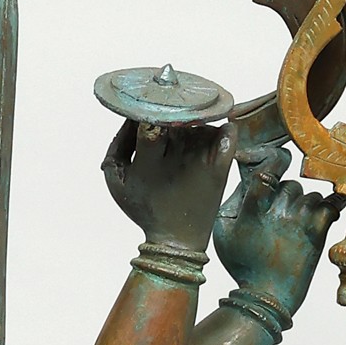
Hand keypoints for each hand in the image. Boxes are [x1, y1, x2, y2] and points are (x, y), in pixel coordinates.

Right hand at [102, 119, 236, 253]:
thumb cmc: (144, 205)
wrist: (176, 238)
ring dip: (193, 118)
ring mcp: (202, 159)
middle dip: (172, 110)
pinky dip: (224, 125)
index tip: (149, 105)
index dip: (150, 108)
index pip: (151, 121)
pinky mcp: (221, 165)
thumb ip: (117, 145)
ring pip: (199, 119)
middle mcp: (177, 157)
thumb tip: (131, 113)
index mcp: (148, 163)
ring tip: (185, 129)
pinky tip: (214, 129)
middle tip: (169, 111)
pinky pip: (229, 131)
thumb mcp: (116, 180)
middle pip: (177, 116)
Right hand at [214, 153, 341, 317]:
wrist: (268, 295)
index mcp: (252, 212)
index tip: (271, 169)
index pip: (266, 174)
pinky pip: (332, 203)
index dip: (270, 165)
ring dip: (303, 205)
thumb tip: (248, 175)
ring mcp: (301, 221)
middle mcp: (278, 213)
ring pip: (309, 194)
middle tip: (278, 213)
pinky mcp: (319, 231)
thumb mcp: (223, 233)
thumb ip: (232, 201)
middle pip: (289, 184)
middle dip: (284, 195)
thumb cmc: (243, 264)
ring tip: (294, 223)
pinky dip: (330, 205)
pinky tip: (324, 211)